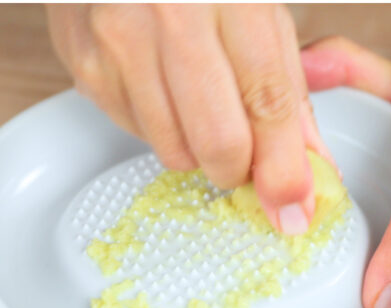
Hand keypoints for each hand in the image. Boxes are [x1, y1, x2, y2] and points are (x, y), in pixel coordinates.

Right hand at [46, 4, 334, 235]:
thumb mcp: (254, 3)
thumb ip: (284, 80)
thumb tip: (306, 161)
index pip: (268, 100)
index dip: (285, 165)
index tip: (294, 205)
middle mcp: (167, 17)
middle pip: (217, 139)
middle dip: (240, 170)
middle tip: (247, 161)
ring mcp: (117, 44)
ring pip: (173, 149)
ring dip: (198, 149)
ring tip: (201, 107)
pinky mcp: (84, 67)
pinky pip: (135, 132)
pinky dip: (159, 126)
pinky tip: (161, 86)